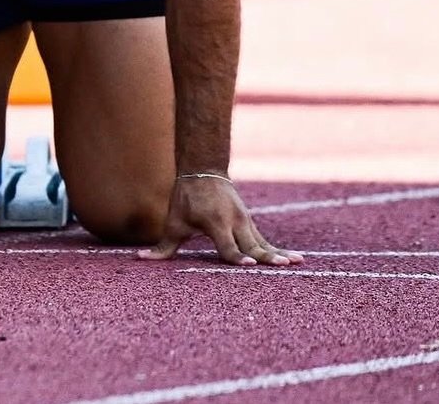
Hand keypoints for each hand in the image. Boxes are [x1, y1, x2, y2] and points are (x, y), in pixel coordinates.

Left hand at [138, 173, 302, 266]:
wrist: (203, 171)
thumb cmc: (185, 200)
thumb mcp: (174, 222)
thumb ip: (163, 246)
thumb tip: (140, 260)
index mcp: (215, 222)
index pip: (227, 244)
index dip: (236, 256)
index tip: (248, 265)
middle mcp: (233, 221)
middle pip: (251, 244)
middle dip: (265, 257)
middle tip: (281, 267)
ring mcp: (245, 222)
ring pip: (263, 243)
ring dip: (279, 254)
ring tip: (297, 263)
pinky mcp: (250, 225)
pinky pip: (266, 241)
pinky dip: (280, 251)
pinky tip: (299, 260)